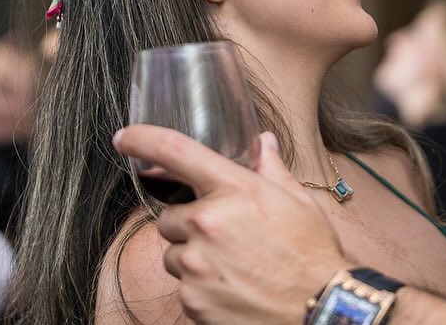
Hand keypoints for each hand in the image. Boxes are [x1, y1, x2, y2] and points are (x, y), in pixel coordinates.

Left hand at [113, 126, 352, 324]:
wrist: (320, 309)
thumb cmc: (310, 253)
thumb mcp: (296, 200)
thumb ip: (271, 167)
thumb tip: (263, 142)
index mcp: (234, 189)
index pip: (175, 152)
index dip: (142, 138)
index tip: (124, 137)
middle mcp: (207, 223)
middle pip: (170, 216)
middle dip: (190, 224)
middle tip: (225, 235)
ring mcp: (196, 264)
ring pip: (173, 253)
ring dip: (192, 256)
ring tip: (232, 263)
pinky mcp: (192, 300)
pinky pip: (182, 285)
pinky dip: (200, 285)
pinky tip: (231, 286)